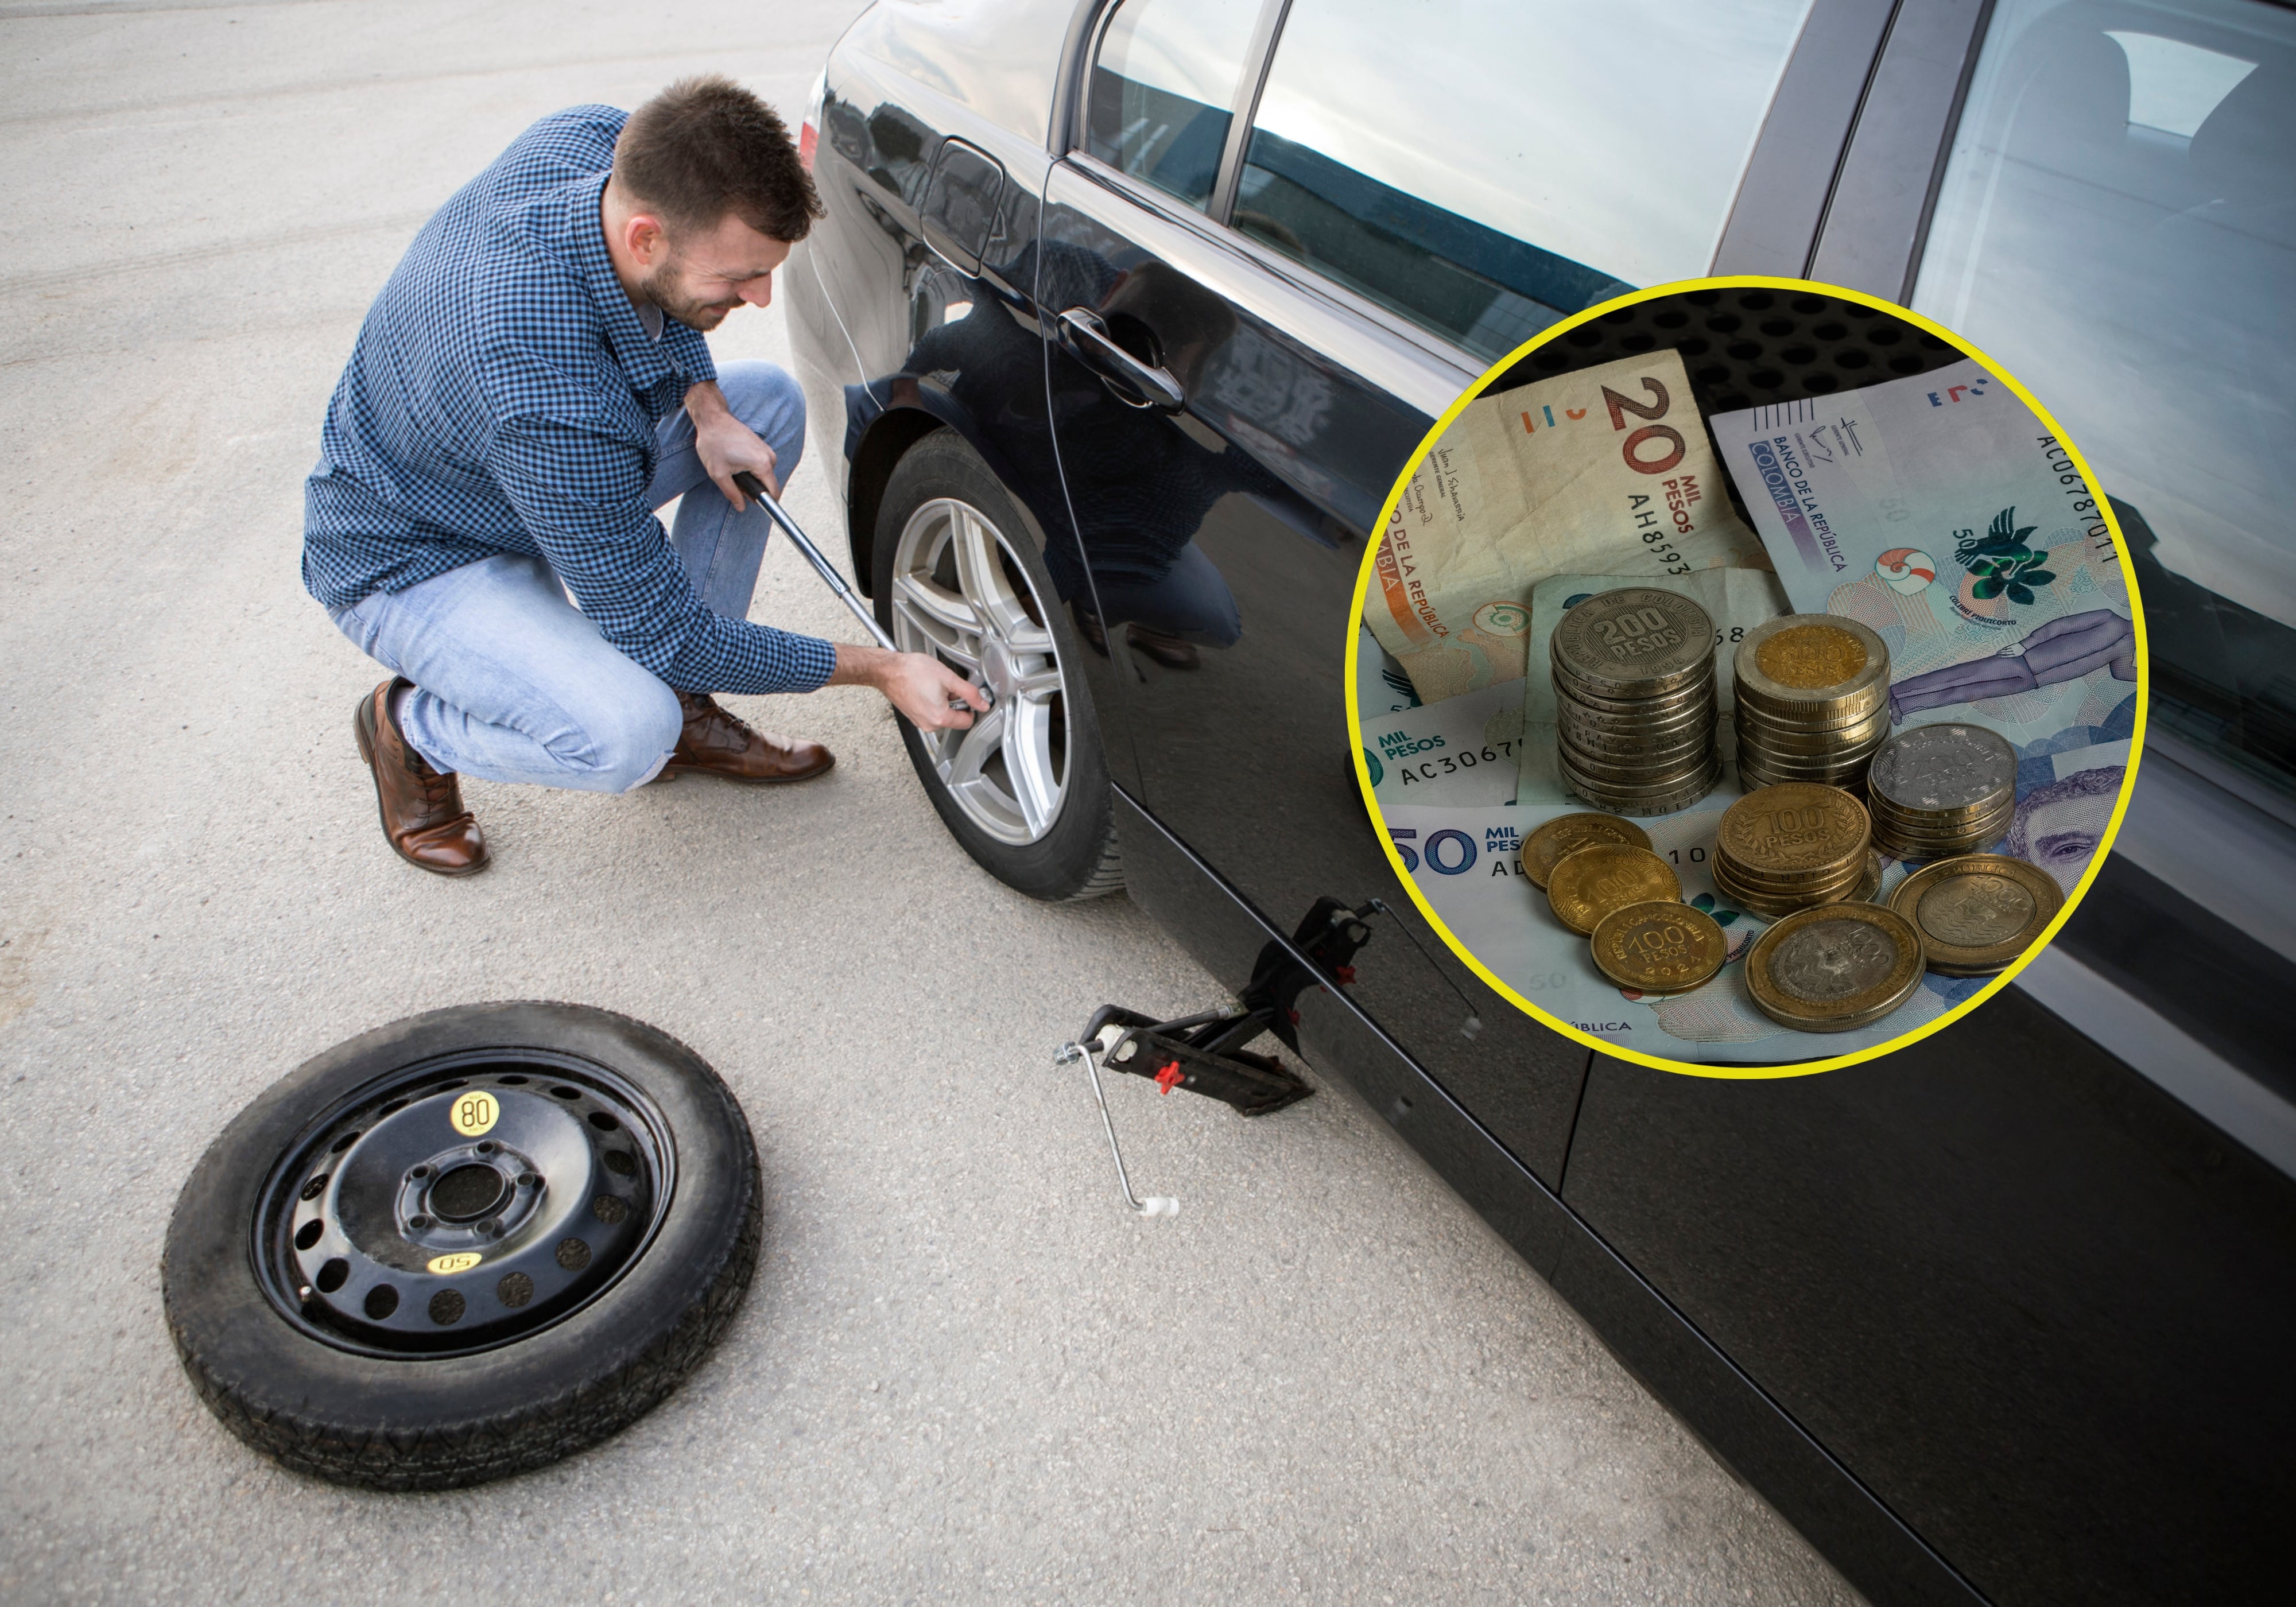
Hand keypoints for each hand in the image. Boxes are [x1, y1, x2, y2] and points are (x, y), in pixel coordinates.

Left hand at [685, 380, 778, 508]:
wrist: (713, 419)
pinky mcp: (761, 445)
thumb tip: (742, 507)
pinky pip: (760, 464)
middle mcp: (769, 456)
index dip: (764, 502)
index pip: (773, 492)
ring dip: (749, 477)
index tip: (754, 504)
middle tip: (732, 479)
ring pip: (763, 474)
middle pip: (767, 484)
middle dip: (752, 487)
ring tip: (731, 466)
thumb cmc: (714, 444)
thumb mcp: (719, 474)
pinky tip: (734, 459)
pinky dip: (749, 467)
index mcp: (762, 464)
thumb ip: (732, 494)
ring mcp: (766, 449)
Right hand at [830, 644, 988, 730]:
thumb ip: (970, 693)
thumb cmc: (912, 672)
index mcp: (940, 718)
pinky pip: (930, 712)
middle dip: (955, 702)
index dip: (971, 706)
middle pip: (954, 718)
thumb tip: (983, 704)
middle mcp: (929, 724)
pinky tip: (926, 688)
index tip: (967, 695)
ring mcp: (919, 721)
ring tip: (933, 685)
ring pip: (942, 714)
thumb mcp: (948, 678)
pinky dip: (932, 701)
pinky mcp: (913, 716)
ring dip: (943, 701)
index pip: (968, 721)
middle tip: (946, 685)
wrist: (888, 670)